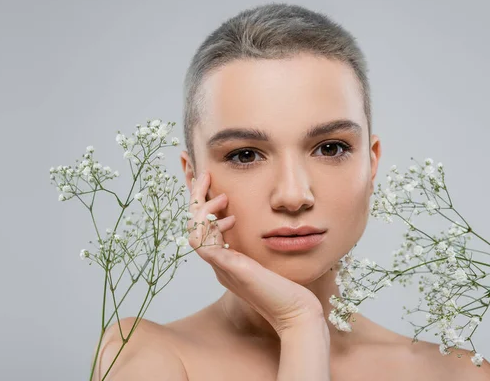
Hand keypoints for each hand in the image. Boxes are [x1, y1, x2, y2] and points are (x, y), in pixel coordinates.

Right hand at [187, 171, 324, 336]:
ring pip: (193, 233)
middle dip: (195, 198)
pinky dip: (209, 225)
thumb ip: (263, 241)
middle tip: (204, 176)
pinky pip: (202, 244)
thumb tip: (267, 219)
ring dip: (203, 210)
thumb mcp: (271, 255)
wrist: (297, 313)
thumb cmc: (291, 287)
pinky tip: (229, 219)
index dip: (202, 203)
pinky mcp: (227, 268)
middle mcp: (219, 263)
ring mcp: (221, 267)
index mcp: (227, 260)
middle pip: (193, 226)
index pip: (205, 227)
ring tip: (223, 197)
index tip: (208, 180)